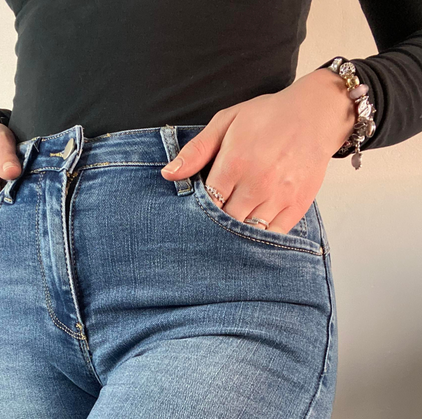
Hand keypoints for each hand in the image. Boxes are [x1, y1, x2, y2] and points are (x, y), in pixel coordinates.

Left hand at [161, 68, 356, 234]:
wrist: (316, 115)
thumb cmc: (267, 117)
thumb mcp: (226, 122)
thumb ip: (196, 151)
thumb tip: (168, 174)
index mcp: (235, 163)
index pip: (206, 202)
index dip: (199, 210)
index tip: (195, 211)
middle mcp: (257, 183)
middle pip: (225, 221)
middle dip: (215, 224)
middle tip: (209, 224)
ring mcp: (279, 196)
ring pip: (248, 232)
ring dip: (236, 234)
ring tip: (228, 229)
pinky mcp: (297, 206)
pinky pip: (273, 235)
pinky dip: (260, 239)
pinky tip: (250, 233)